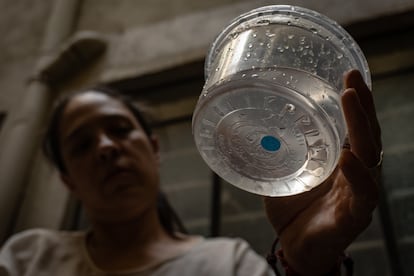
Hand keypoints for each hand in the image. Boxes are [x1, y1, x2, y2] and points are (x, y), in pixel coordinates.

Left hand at [263, 70, 381, 274]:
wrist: (294, 245)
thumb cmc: (291, 207)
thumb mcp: (279, 173)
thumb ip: (270, 153)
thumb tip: (238, 128)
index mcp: (340, 160)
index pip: (354, 126)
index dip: (355, 101)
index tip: (348, 74)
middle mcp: (354, 172)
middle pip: (367, 134)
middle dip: (361, 105)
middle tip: (351, 79)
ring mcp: (356, 193)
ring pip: (370, 157)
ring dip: (362, 128)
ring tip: (350, 101)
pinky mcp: (353, 217)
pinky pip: (363, 194)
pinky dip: (357, 176)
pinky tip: (348, 158)